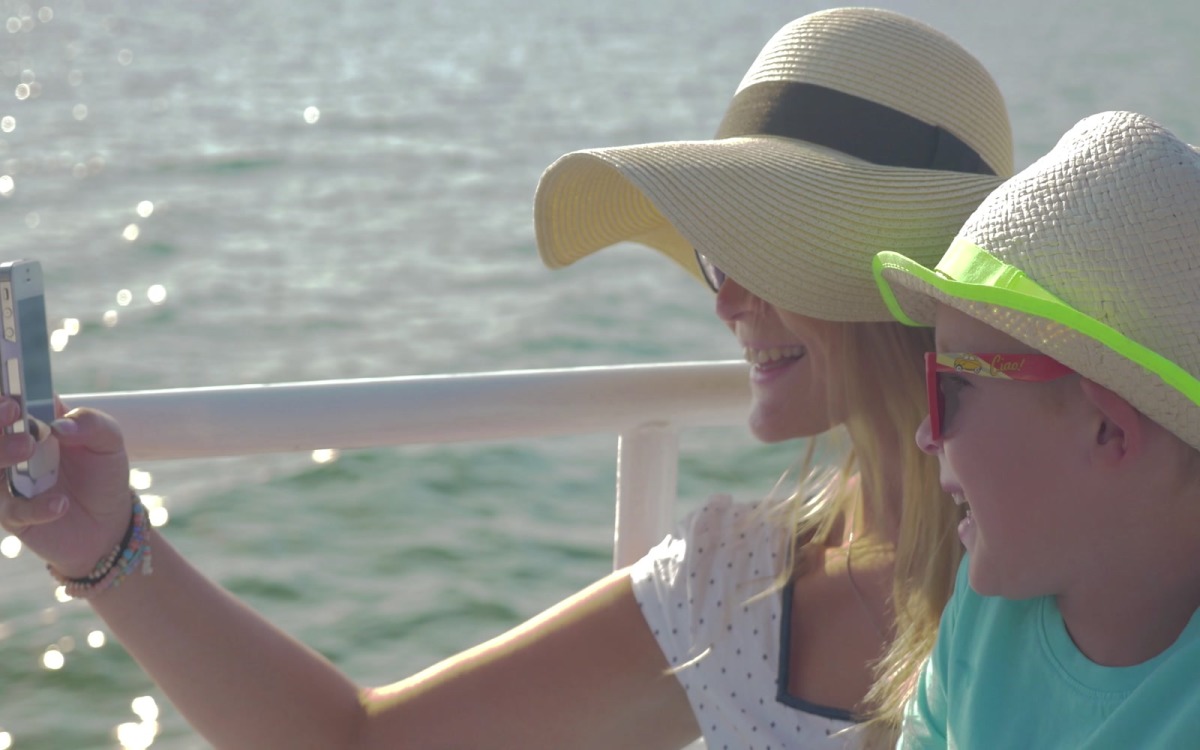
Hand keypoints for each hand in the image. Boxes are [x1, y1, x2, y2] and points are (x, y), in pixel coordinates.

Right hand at [0, 397, 133, 576]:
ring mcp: (7, 481)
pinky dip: (34, 506)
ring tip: (29, 447)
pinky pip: (9, 509)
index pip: (9, 402)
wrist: (107, 523)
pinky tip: (61, 504)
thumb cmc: (103, 474)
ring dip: (1, 452)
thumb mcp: (109, 442)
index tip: (12, 393)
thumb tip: (61, 424)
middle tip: (13, 412)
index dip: (6, 396)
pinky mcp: (11, 513)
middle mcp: (12, 448)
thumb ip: (92, 423)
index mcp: (33, 423)